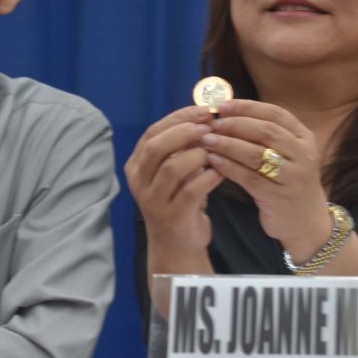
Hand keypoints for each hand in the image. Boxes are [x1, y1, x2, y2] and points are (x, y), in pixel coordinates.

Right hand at [125, 106, 222, 254]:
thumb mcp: (174, 171)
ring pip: (172, 167)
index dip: (179, 118)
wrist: (177, 246)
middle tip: (210, 127)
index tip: (204, 110)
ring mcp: (153, 200)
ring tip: (216, 150)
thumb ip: (181, 147)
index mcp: (137, 165)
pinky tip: (221, 171)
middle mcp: (139, 181)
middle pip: (157, 146)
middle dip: (186, 132)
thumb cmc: (179, 201)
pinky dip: (209, 177)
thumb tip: (205, 115)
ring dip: (198, 154)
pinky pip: (191, 190)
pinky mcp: (172, 216)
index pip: (153, 132)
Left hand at [201, 99, 330, 250]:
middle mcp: (303, 154)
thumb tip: (226, 112)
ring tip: (206, 140)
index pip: (274, 113)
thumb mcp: (285, 154)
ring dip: (228, 144)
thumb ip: (264, 134)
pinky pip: (249, 177)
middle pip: (265, 131)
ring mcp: (294, 176)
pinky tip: (213, 161)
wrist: (306, 222)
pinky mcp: (280, 197)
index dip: (246, 107)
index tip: (221, 106)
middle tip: (211, 124)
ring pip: (256, 153)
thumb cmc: (287, 181)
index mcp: (304, 137)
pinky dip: (229, 167)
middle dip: (234, 124)